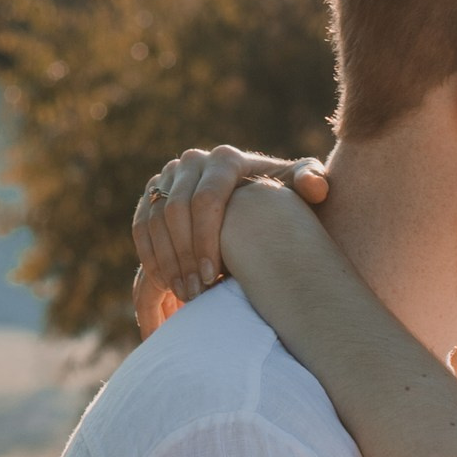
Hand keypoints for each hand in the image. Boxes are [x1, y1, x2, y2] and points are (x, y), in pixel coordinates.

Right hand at [130, 146, 328, 337]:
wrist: (258, 199)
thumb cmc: (285, 201)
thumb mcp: (304, 191)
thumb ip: (312, 183)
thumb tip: (315, 187)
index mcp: (226, 160)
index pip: (204, 201)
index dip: (206, 242)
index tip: (214, 278)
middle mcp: (192, 161)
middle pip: (174, 211)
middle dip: (184, 257)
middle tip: (196, 294)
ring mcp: (169, 177)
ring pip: (154, 220)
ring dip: (166, 262)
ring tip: (185, 296)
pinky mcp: (154, 195)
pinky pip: (142, 227)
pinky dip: (151, 257)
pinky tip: (168, 285)